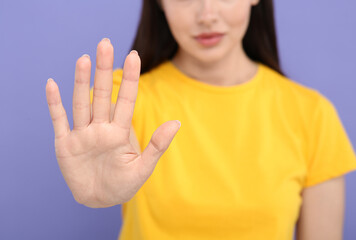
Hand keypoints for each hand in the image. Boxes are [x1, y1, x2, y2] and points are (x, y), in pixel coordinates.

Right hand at [45, 38, 180, 207]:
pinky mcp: (65, 144)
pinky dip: (54, 104)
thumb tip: (176, 121)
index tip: (134, 56)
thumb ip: (158, 145)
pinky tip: (52, 84)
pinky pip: (59, 120)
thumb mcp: (143, 168)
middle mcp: (100, 127)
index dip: (130, 79)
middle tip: (105, 43)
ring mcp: (82, 134)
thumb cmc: (124, 185)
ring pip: (81, 103)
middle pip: (102, 94)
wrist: (100, 199)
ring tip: (84, 58)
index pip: (126, 100)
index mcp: (119, 132)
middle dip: (104, 70)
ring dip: (81, 82)